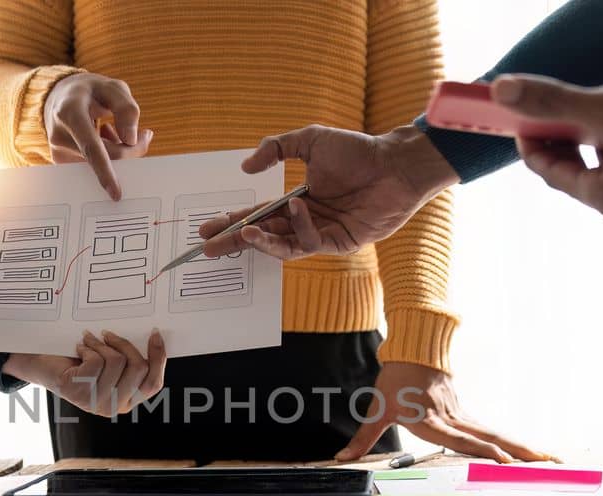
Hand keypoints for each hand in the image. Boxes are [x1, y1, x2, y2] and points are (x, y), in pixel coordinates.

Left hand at [6, 329, 166, 416]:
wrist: (45, 367)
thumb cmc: (79, 362)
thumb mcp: (111, 365)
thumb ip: (130, 361)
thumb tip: (152, 338)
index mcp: (127, 401)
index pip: (153, 384)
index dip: (158, 358)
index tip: (154, 333)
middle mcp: (114, 407)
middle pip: (139, 368)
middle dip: (125, 344)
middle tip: (108, 334)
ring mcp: (97, 403)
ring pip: (117, 361)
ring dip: (101, 344)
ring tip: (89, 341)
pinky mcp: (80, 393)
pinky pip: (96, 361)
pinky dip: (88, 348)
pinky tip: (79, 349)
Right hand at [44, 73, 153, 199]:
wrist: (60, 97)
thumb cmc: (90, 92)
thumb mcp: (113, 87)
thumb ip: (127, 108)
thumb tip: (131, 140)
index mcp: (70, 112)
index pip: (91, 147)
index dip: (105, 171)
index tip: (116, 193)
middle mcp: (60, 135)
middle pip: (104, 157)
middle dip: (130, 150)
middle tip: (144, 135)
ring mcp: (59, 152)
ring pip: (101, 164)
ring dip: (117, 151)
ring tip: (110, 130)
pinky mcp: (62, 162)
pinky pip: (92, 167)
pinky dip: (105, 157)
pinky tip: (102, 138)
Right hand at [198, 124, 457, 259]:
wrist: (393, 164)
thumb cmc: (358, 151)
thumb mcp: (310, 141)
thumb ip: (276, 148)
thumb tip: (246, 166)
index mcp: (297, 200)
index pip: (258, 214)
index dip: (233, 221)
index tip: (208, 227)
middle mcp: (306, 220)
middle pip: (263, 235)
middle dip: (235, 241)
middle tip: (210, 247)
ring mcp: (322, 233)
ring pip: (283, 246)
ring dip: (261, 241)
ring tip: (245, 232)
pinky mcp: (340, 242)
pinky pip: (311, 242)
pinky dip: (300, 226)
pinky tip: (299, 207)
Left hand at [338, 362, 556, 462]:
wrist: (413, 349)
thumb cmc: (394, 381)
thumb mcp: (376, 410)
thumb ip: (363, 438)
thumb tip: (341, 459)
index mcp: (433, 420)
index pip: (461, 438)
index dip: (481, 450)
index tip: (504, 460)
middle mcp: (453, 418)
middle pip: (491, 437)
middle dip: (520, 452)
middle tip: (548, 463)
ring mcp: (463, 415)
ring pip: (497, 433)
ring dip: (524, 447)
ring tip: (552, 460)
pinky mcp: (466, 413)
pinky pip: (491, 431)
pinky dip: (512, 442)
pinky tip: (530, 453)